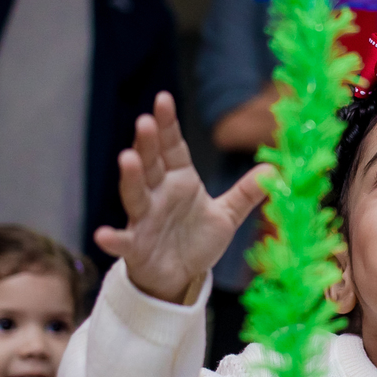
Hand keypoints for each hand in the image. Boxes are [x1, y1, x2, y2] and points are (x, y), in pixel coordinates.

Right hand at [95, 92, 270, 302]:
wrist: (179, 277)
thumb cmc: (196, 240)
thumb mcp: (226, 215)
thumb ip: (246, 192)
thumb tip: (273, 170)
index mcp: (180, 181)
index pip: (172, 148)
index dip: (168, 125)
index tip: (163, 99)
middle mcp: (158, 194)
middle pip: (151, 164)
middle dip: (148, 143)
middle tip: (146, 121)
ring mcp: (143, 220)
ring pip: (134, 195)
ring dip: (131, 178)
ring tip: (127, 159)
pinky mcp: (135, 247)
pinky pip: (123, 242)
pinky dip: (112, 238)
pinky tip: (103, 234)